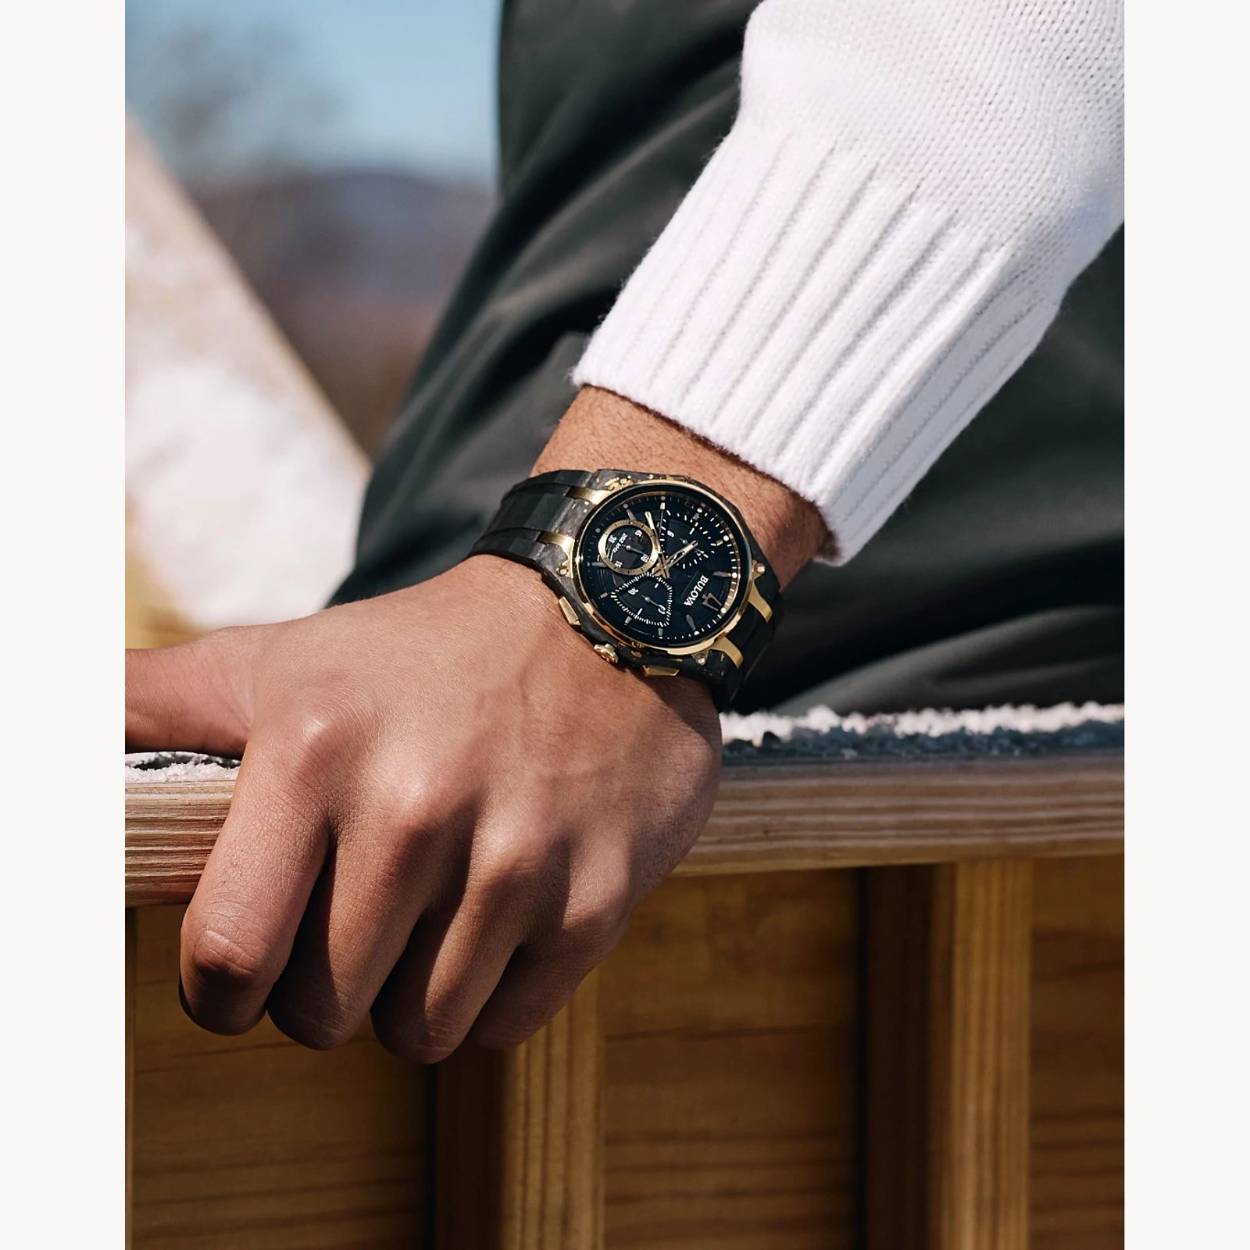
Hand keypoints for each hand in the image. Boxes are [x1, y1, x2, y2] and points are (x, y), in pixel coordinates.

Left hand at [126, 556, 720, 1058]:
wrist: (607, 613)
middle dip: (325, 989)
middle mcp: (415, 811)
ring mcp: (515, 860)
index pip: (226, 957)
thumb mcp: (286, 659)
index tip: (251, 969)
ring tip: (434, 910)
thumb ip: (152, 706)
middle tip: (360, 917)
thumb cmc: (427, 652)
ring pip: (419, 1031)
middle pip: (322, 1014)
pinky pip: (506, 1024)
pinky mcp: (596, 900)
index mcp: (314, 753)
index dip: (224, 989)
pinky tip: (500, 915)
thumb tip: (52, 751)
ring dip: (412, 994)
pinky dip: (492, 992)